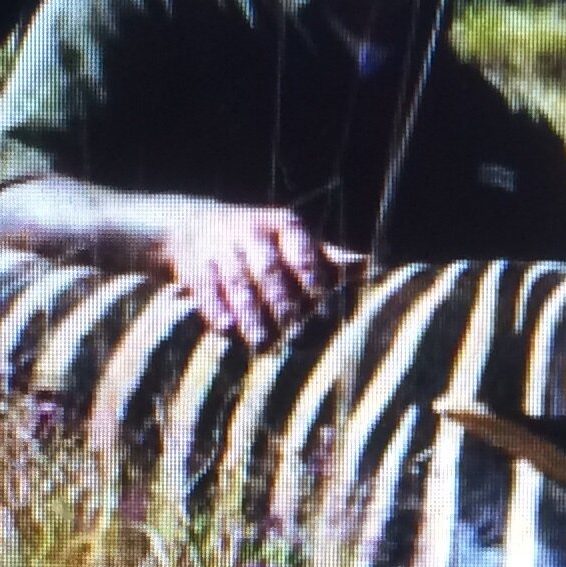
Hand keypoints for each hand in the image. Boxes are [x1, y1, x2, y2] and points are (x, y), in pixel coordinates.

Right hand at [158, 202, 359, 346]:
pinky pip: (205, 288)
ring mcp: (221, 248)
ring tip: (261, 342)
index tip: (318, 293)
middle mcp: (252, 232)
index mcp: (283, 225)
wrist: (191, 224)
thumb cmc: (260, 240)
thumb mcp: (292, 239)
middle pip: (268, 267)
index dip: (308, 269)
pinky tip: (225, 329)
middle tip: (292, 327)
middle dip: (279, 298)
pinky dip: (215, 309)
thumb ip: (329, 257)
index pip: (298, 246)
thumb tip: (374, 267)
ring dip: (249, 312)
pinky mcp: (195, 267)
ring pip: (237, 280)